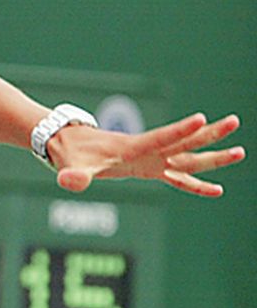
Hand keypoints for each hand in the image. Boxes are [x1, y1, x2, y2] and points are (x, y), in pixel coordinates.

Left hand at [47, 113, 244, 196]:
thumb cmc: (70, 154)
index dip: (180, 130)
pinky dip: (196, 184)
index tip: (202, 118)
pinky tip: (217, 190)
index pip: (160, 137)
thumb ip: (73, 176)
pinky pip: (178, 177)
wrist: (68, 145)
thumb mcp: (71, 166)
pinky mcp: (149, 169)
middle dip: (209, 134)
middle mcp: (146, 151)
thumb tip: (68, 182)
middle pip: (184, 142)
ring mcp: (150, 160)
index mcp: (131, 147)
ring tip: (240, 150)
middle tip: (235, 121)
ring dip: (212, 155)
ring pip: (187, 157)